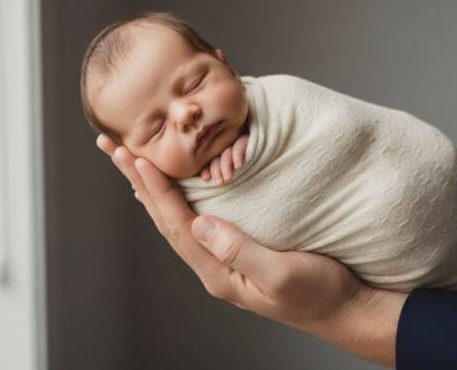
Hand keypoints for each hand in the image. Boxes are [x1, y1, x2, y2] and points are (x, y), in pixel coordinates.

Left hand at [96, 134, 405, 366]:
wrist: (345, 309)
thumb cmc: (320, 293)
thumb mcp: (282, 274)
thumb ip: (241, 250)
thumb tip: (202, 224)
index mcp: (219, 272)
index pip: (178, 224)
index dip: (156, 189)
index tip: (136, 158)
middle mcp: (213, 265)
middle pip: (165, 217)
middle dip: (137, 181)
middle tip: (111, 148)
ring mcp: (223, 257)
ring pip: (176, 215)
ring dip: (150, 186)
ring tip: (128, 159)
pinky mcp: (237, 248)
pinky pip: (195, 216)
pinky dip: (175, 195)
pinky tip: (169, 185)